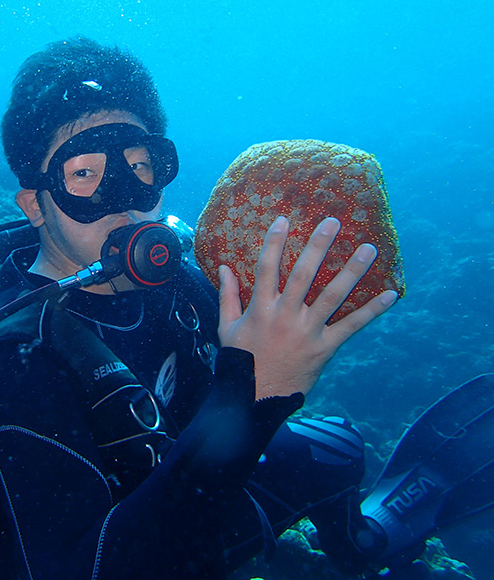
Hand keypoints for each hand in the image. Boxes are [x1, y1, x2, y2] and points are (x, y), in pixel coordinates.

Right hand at [217, 216, 397, 399]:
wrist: (255, 396)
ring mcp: (307, 332)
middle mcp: (285, 316)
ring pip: (332, 296)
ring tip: (368, 248)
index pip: (267, 268)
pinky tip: (390, 294)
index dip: (274, 243)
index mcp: (260, 309)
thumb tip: (224, 267)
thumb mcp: (226, 327)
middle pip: (303, 275)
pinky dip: (372, 311)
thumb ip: (227, 295)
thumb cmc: (241, 360)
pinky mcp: (325, 347)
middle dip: (318, 246)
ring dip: (352, 271)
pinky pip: (352, 326)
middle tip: (333, 222)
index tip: (284, 219)